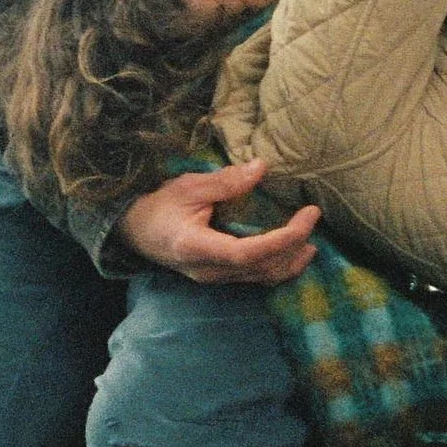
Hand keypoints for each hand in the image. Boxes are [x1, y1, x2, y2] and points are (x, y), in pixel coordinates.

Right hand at [118, 158, 320, 285]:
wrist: (133, 232)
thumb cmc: (157, 206)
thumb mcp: (187, 187)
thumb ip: (224, 181)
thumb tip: (261, 167)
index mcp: (196, 248)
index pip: (246, 254)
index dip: (281, 239)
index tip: (307, 218)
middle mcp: (209, 271)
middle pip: (261, 268)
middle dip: (294, 245)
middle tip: (313, 216)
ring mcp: (214, 278)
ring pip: (261, 278)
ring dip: (291, 260)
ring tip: (312, 239)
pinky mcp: (219, 277)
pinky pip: (256, 278)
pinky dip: (279, 266)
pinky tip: (294, 253)